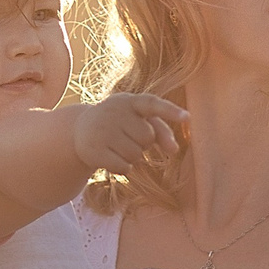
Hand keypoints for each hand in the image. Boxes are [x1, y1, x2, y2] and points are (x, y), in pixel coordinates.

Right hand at [70, 92, 185, 173]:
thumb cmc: (120, 124)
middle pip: (147, 137)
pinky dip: (123, 168)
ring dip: (133, 157)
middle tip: (128, 137)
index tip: (187, 117)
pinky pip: (124, 167)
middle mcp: (114, 112)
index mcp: (130, 101)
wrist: (81, 130)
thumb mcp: (138, 120)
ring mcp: (102, 130)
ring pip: (136, 155)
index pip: (152, 103)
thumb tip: (175, 149)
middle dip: (143, 143)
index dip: (170, 111)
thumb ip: (161, 130)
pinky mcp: (94, 150)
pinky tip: (112, 158)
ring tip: (119, 147)